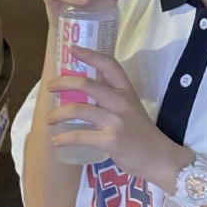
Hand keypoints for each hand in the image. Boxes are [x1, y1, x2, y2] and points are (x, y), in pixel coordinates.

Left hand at [46, 46, 176, 182]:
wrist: (157, 156)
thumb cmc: (141, 132)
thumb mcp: (130, 107)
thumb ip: (111, 98)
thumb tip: (82, 90)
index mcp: (126, 90)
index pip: (109, 65)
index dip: (90, 55)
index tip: (73, 49)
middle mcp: (121, 102)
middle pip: (86, 85)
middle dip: (63, 83)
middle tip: (50, 87)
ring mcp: (115, 121)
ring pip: (78, 110)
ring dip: (58, 114)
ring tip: (49, 119)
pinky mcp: (110, 140)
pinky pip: (80, 136)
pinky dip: (64, 138)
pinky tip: (56, 140)